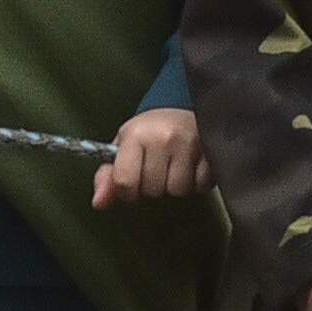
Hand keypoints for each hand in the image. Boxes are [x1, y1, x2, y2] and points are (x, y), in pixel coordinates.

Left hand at [92, 107, 209, 206]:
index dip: (128, 190)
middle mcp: (163, 137)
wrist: (184, 107)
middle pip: (152, 190)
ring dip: (177, 185)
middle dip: (154, 185)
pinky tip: (194, 166)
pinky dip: (198, 182)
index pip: (125, 183)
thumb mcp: (124, 148)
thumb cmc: (150, 132)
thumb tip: (98, 203)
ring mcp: (190, 142)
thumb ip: (108, 177)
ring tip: (177, 166)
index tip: (134, 180)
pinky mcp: (212, 149)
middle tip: (159, 167)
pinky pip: (201, 185)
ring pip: (178, 190)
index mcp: (136, 135)